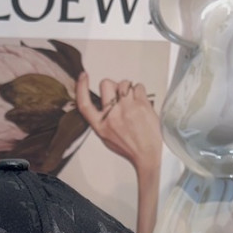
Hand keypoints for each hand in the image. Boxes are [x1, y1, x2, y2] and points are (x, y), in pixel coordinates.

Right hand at [96, 79, 162, 232]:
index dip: (80, 88)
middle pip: (106, 84)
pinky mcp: (140, 104)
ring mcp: (126, 108)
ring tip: (135, 104)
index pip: (83, 104)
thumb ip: (104, 121)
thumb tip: (103, 102)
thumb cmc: (132, 149)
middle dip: (113, 87)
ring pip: (123, 82)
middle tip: (121, 99)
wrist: (152, 157)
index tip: (83, 75)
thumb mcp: (110, 139)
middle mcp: (111, 116)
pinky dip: (141, 92)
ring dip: (129, 89)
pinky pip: (138, 86)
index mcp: (100, 127)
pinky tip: (144, 105)